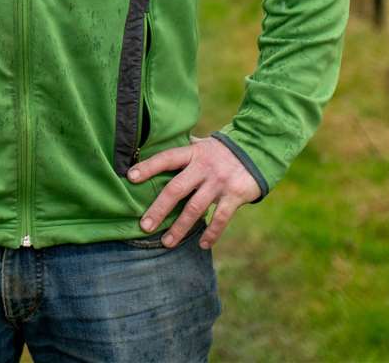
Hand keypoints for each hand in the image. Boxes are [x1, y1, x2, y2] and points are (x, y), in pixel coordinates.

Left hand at [128, 136, 262, 248]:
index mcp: (193, 153)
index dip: (148, 167)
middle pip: (176, 188)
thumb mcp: (202, 145)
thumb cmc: (222, 150)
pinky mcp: (235, 194)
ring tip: (167, 243)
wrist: (258, 149)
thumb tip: (155, 149)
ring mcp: (219, 181)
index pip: (166, 158)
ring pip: (195, 208)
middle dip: (159, 209)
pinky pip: (220, 218)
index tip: (130, 177)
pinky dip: (211, 233)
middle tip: (144, 226)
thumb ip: (184, 151)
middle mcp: (204, 167)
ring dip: (180, 227)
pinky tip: (202, 244)